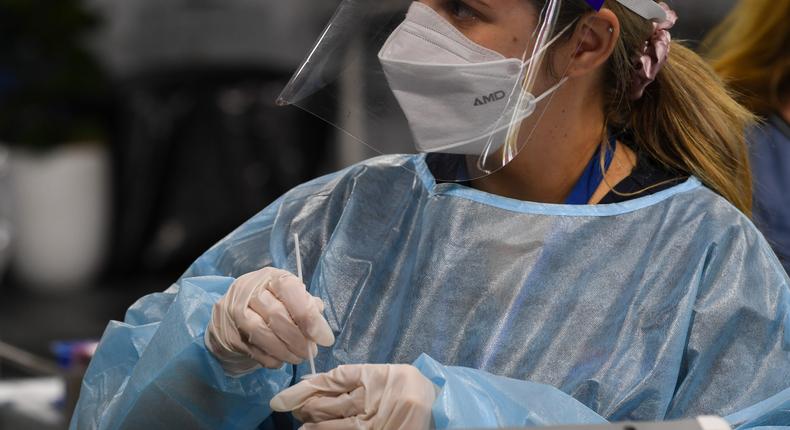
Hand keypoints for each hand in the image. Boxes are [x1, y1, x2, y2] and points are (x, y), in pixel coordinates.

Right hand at [205, 267, 334, 375]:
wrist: (230, 318)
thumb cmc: (270, 306)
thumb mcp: (290, 299)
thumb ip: (306, 307)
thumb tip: (319, 325)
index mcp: (271, 277)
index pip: (290, 290)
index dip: (309, 316)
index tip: (325, 338)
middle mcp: (249, 289)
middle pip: (276, 314)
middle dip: (298, 338)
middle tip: (311, 352)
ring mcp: (233, 311)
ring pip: (261, 332)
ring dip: (285, 351)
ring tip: (298, 358)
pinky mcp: (227, 334)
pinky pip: (251, 349)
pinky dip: (270, 359)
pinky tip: (280, 360)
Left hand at [270, 364, 436, 429]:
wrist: (441, 407)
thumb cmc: (410, 387)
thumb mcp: (382, 375)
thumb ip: (352, 379)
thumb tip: (314, 385)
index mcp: (371, 375)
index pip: (331, 381)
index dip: (306, 388)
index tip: (285, 397)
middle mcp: (369, 397)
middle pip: (327, 402)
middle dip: (304, 406)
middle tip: (288, 408)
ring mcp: (371, 418)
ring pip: (332, 420)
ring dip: (311, 422)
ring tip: (298, 422)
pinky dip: (328, 428)